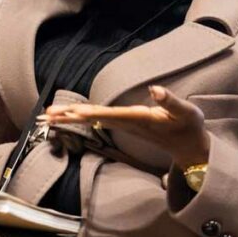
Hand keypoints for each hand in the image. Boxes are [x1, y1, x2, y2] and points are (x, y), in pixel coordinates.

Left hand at [42, 86, 209, 167]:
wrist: (189, 147)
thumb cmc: (190, 126)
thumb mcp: (186, 112)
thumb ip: (171, 101)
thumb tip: (155, 89)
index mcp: (141, 119)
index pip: (112, 115)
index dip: (93, 113)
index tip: (74, 112)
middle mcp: (128, 123)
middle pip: (95, 119)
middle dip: (71, 117)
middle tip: (47, 115)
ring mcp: (125, 125)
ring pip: (93, 121)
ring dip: (70, 118)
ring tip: (48, 116)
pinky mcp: (125, 124)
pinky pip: (98, 121)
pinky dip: (81, 118)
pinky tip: (68, 116)